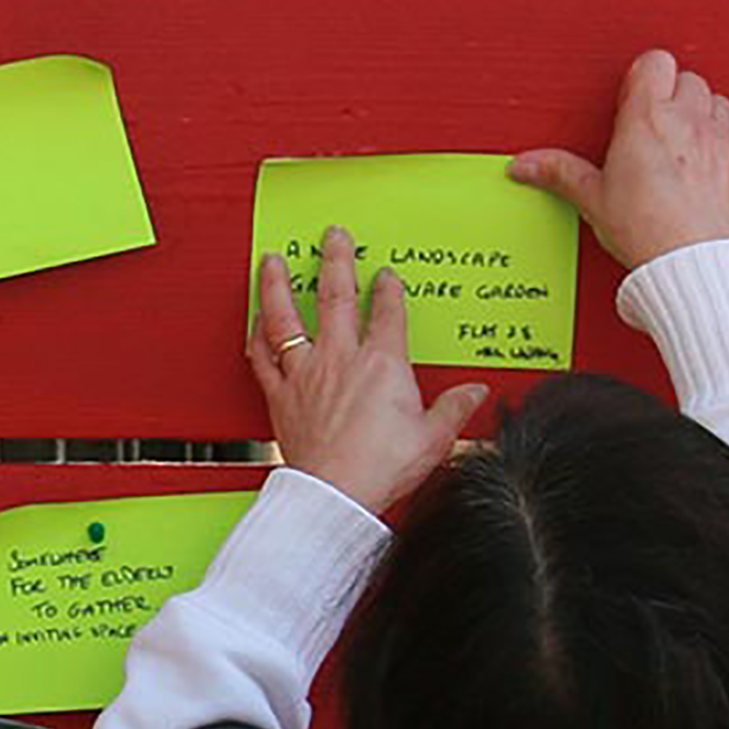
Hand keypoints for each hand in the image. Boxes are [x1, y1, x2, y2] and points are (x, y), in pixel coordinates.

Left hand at [250, 228, 492, 518]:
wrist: (337, 493)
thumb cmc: (381, 467)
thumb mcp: (434, 436)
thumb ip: (454, 407)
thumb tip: (474, 393)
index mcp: (382, 363)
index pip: (388, 312)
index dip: (389, 290)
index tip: (387, 276)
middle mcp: (340, 359)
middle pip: (336, 297)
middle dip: (336, 261)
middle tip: (333, 236)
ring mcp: (305, 374)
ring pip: (286, 318)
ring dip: (277, 285)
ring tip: (271, 260)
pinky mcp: (280, 396)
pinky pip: (261, 357)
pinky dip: (256, 335)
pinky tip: (254, 320)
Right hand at [509, 48, 728, 269]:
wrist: (690, 262)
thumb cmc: (644, 229)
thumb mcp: (591, 199)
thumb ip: (559, 172)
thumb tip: (527, 165)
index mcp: (648, 120)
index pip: (654, 62)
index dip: (641, 76)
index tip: (630, 97)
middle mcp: (689, 122)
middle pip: (688, 78)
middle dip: (670, 94)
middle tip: (652, 123)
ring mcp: (721, 141)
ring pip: (718, 102)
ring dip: (701, 113)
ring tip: (680, 140)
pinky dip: (721, 147)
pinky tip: (702, 169)